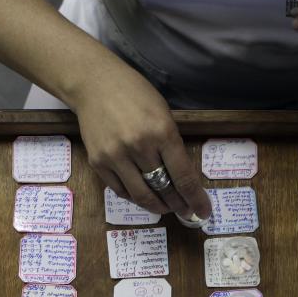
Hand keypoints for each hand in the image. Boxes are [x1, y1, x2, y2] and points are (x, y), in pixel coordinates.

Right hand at [73, 59, 210, 217]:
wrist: (94, 84)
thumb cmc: (134, 94)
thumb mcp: (163, 113)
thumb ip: (172, 144)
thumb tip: (182, 178)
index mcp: (162, 132)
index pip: (184, 177)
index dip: (196, 199)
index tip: (203, 212)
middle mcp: (139, 147)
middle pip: (164, 189)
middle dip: (179, 205)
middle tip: (186, 211)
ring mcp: (116, 156)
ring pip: (142, 195)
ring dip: (158, 206)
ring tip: (166, 208)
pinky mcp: (98, 163)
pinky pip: (121, 191)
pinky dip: (135, 197)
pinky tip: (144, 196)